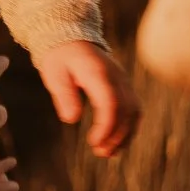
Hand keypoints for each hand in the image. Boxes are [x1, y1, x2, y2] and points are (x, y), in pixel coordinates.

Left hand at [37, 40, 136, 157]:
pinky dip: (128, 128)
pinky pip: (134, 109)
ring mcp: (123, 82)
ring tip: (107, 152)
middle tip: (100, 152)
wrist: (72, 38)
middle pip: (127, 110)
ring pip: (135, 112)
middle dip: (117, 135)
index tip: (94, 142)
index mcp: (98, 73)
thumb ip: (64, 94)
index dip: (107, 126)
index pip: (111, 102)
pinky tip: (115, 143)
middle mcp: (117, 77)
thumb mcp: (54, 73)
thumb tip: (71, 119)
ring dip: (125, 135)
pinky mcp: (125, 87)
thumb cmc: (60, 57)